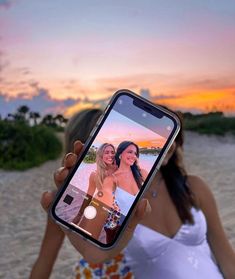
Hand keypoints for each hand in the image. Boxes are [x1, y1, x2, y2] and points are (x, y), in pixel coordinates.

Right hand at [41, 140, 150, 263]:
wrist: (100, 252)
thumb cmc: (115, 235)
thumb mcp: (129, 224)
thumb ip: (137, 214)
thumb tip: (144, 202)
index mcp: (98, 187)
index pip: (90, 166)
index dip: (85, 154)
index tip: (83, 144)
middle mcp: (82, 190)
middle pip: (73, 170)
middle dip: (71, 159)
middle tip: (73, 156)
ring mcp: (70, 201)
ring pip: (61, 182)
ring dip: (59, 174)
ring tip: (62, 173)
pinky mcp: (59, 215)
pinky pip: (50, 205)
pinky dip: (46, 199)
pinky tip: (48, 196)